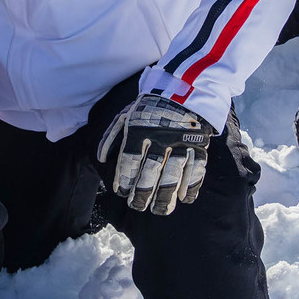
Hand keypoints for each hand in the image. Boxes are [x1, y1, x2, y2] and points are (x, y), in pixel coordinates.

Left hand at [96, 92, 215, 216]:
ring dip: (166, 196)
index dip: (124, 180)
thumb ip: (112, 137)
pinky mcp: (199, 143)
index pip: (129, 161)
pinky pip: (196, 169)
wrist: (183, 89)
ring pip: (173, 175)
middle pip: (150, 172)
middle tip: (138, 206)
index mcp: (139, 129)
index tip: (121, 192)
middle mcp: (159, 138)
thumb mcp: (126, 115)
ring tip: (160, 210)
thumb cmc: (149, 106)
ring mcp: (181, 142)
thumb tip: (100, 158)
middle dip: (142, 193)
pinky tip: (185, 198)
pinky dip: (191, 185)